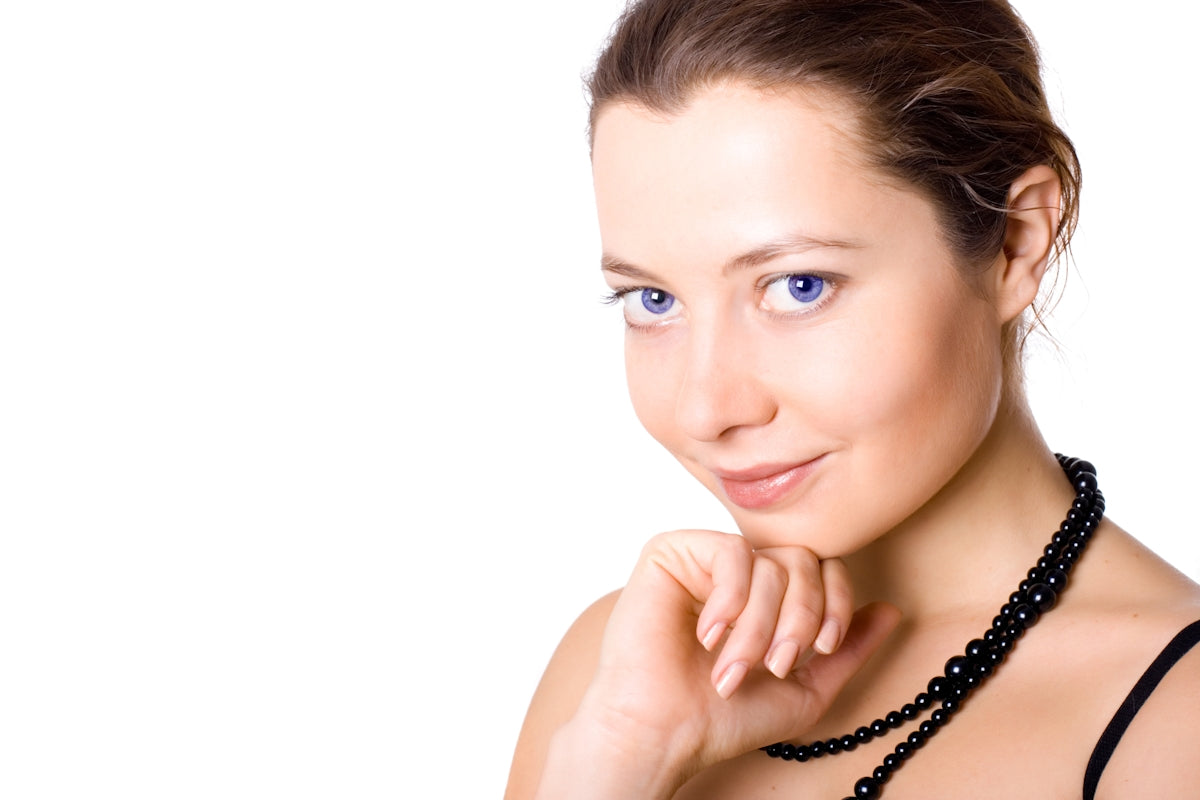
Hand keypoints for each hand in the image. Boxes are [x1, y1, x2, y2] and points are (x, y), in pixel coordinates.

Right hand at [566, 530, 897, 794]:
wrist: (664, 732)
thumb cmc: (722, 718)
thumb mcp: (805, 689)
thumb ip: (847, 650)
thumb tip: (890, 609)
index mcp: (768, 596)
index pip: (823, 568)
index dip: (835, 602)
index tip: (823, 647)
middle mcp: (739, 571)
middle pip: (803, 561)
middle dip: (800, 619)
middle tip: (777, 665)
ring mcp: (704, 558)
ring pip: (769, 563)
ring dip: (761, 626)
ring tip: (735, 666)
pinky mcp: (670, 552)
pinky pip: (730, 553)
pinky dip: (731, 599)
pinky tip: (709, 634)